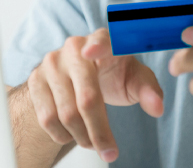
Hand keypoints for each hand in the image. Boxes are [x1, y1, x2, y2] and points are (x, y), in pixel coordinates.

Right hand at [27, 28, 163, 162]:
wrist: (77, 75)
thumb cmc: (112, 74)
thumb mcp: (135, 80)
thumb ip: (149, 91)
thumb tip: (157, 107)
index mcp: (104, 40)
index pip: (103, 41)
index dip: (98, 45)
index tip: (92, 52)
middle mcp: (74, 46)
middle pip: (87, 97)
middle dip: (100, 131)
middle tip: (109, 152)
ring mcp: (52, 62)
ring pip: (66, 112)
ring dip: (82, 137)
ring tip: (93, 142)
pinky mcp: (35, 79)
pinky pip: (46, 118)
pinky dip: (62, 134)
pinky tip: (73, 133)